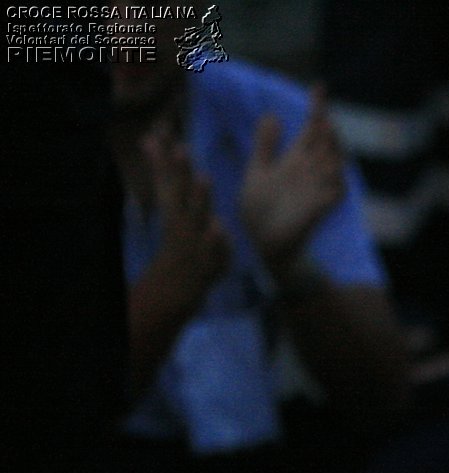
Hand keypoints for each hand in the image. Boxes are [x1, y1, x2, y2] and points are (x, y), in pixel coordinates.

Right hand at [143, 132, 230, 305]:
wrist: (181, 282)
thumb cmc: (179, 235)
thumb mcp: (171, 203)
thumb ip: (164, 173)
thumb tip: (149, 139)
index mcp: (174, 206)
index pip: (168, 177)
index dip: (163, 158)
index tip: (157, 134)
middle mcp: (183, 219)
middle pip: (180, 193)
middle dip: (179, 172)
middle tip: (180, 149)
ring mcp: (197, 238)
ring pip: (199, 216)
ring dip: (200, 197)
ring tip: (204, 177)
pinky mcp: (213, 257)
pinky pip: (216, 247)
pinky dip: (217, 238)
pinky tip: (220, 225)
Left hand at [240, 85, 344, 275]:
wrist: (262, 244)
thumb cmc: (260, 212)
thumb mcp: (257, 172)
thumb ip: (265, 145)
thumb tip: (273, 114)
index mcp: (295, 161)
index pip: (311, 130)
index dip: (317, 109)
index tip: (320, 88)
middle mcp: (310, 172)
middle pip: (325, 142)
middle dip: (325, 126)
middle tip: (321, 109)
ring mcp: (317, 190)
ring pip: (334, 162)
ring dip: (332, 147)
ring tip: (326, 129)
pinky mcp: (319, 209)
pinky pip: (335, 191)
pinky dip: (336, 180)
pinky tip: (332, 168)